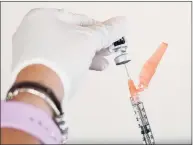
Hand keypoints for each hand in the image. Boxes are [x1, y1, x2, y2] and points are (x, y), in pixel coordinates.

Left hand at [12, 8, 127, 98]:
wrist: (40, 91)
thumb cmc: (62, 59)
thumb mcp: (88, 41)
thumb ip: (107, 31)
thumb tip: (123, 22)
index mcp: (43, 17)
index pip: (80, 19)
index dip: (99, 28)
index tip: (112, 36)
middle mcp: (34, 31)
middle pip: (73, 35)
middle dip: (95, 44)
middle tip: (109, 51)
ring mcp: (32, 50)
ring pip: (67, 49)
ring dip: (88, 55)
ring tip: (103, 63)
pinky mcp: (34, 67)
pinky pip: (59, 60)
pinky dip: (75, 63)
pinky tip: (89, 68)